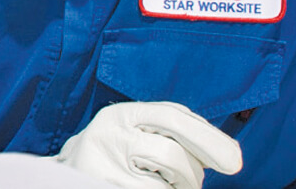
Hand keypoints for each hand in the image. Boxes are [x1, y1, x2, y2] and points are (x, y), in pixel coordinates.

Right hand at [53, 101, 242, 188]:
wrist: (61, 176)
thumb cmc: (113, 152)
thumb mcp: (134, 131)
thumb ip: (170, 130)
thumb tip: (224, 150)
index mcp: (120, 114)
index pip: (172, 117)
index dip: (208, 137)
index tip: (235, 160)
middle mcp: (110, 135)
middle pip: (173, 154)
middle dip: (196, 171)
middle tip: (202, 182)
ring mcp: (106, 167)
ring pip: (166, 182)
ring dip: (181, 188)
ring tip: (169, 185)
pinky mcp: (108, 185)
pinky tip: (154, 187)